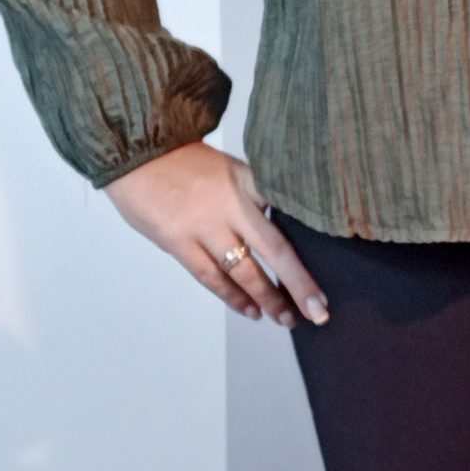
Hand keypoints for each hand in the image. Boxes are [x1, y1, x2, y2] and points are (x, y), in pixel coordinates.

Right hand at [101, 142, 328, 327]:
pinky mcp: (179, 242)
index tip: (334, 263)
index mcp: (247, 180)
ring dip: (267, 299)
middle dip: (299, 284)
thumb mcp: (229, 169)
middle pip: (275, 248)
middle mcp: (230, 204)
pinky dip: (233, 297)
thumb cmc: (184, 164)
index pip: (289, 212)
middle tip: (318, 311)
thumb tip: (282, 228)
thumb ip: (254, 196)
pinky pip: (212, 277)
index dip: (312, 240)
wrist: (135, 151)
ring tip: (287, 319)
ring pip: (244, 271)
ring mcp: (204, 225)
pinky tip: (251, 310)